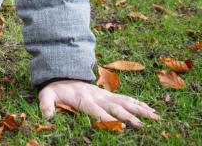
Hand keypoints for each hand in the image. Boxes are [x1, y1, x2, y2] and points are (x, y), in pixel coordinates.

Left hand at [39, 80, 158, 126]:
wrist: (62, 75)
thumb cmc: (56, 90)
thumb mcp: (47, 95)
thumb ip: (46, 104)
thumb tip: (46, 116)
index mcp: (83, 100)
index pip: (97, 111)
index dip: (107, 119)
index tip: (120, 127)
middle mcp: (98, 97)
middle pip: (115, 107)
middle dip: (128, 116)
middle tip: (142, 125)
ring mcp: (105, 95)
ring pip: (125, 102)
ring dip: (140, 109)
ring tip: (155, 117)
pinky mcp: (109, 95)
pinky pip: (126, 99)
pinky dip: (139, 104)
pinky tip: (151, 110)